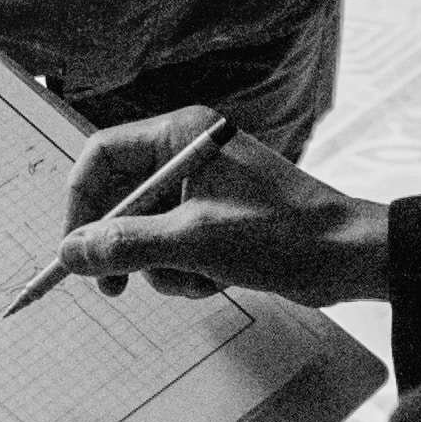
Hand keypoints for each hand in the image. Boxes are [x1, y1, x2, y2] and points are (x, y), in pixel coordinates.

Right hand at [47, 104, 381, 310]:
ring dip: (161, 264)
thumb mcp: (194, 243)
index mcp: (182, 134)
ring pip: (145, 229)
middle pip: (120, 196)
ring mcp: (203, 186)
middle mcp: (187, 152)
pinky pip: (173, 244)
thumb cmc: (283, 235)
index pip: (102, 156)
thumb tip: (70, 252)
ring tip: (196, 277)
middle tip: (112, 287)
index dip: (81, 203)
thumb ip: (125, 245)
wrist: (350, 257)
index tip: (75, 249)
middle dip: (122, 245)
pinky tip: (215, 280)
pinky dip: (185, 270)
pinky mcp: (216, 217)